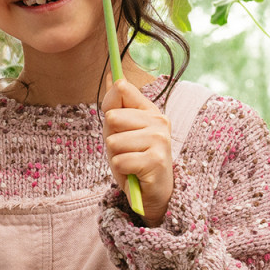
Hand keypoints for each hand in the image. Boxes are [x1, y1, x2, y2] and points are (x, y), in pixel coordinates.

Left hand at [101, 79, 172, 225]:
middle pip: (112, 117)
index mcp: (150, 110)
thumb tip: (112, 75)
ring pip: (114, 141)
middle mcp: (159, 121)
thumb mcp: (121, 131)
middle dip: (111, 137)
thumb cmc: (135, 160)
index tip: (116, 122)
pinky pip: (120, 160)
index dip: (110, 105)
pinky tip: (135, 173)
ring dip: (116, 156)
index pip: (122, 89)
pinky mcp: (156, 161)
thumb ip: (116, 105)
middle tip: (126, 149)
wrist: (153, 194)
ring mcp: (159, 140)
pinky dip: (121, 169)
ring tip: (130, 161)